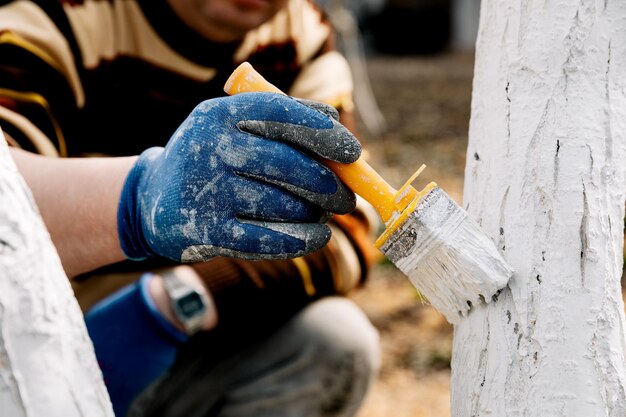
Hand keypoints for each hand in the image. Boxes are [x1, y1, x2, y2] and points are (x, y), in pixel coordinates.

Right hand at [117, 93, 360, 261]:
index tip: (353, 153)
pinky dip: (302, 239)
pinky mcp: (207, 231)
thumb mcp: (233, 128)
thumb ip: (281, 120)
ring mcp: (207, 191)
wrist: (153, 200)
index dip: (322, 133)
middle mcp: (209, 148)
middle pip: (286, 164)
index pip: (279, 114)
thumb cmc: (211, 159)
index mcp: (219, 114)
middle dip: (327, 184)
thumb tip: (335, 122)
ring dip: (314, 212)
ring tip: (323, 213)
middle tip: (346, 197)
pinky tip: (318, 236)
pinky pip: (269, 239)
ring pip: (283, 204)